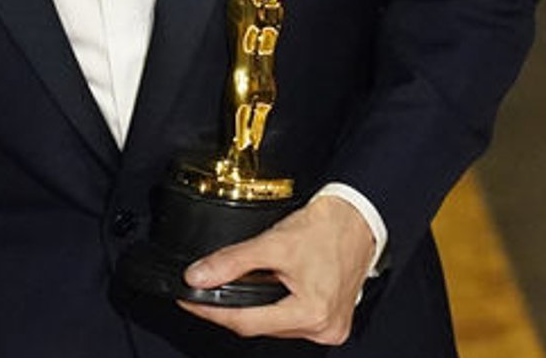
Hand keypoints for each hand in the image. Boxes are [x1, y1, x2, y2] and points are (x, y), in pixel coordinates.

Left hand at [178, 194, 376, 344]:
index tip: (188, 300)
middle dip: (230, 309)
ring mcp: (329, 327)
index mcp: (312, 313)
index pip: (246, 322)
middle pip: (259, 326)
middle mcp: (323, 328)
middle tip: (203, 290)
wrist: (357, 218)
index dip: (211, 311)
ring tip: (233, 285)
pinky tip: (263, 291)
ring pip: (273, 325)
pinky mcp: (330, 320)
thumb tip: (199, 276)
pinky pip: (289, 320)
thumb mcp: (273, 242)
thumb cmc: (326, 229)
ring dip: (252, 308)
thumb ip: (232, 261)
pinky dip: (272, 307)